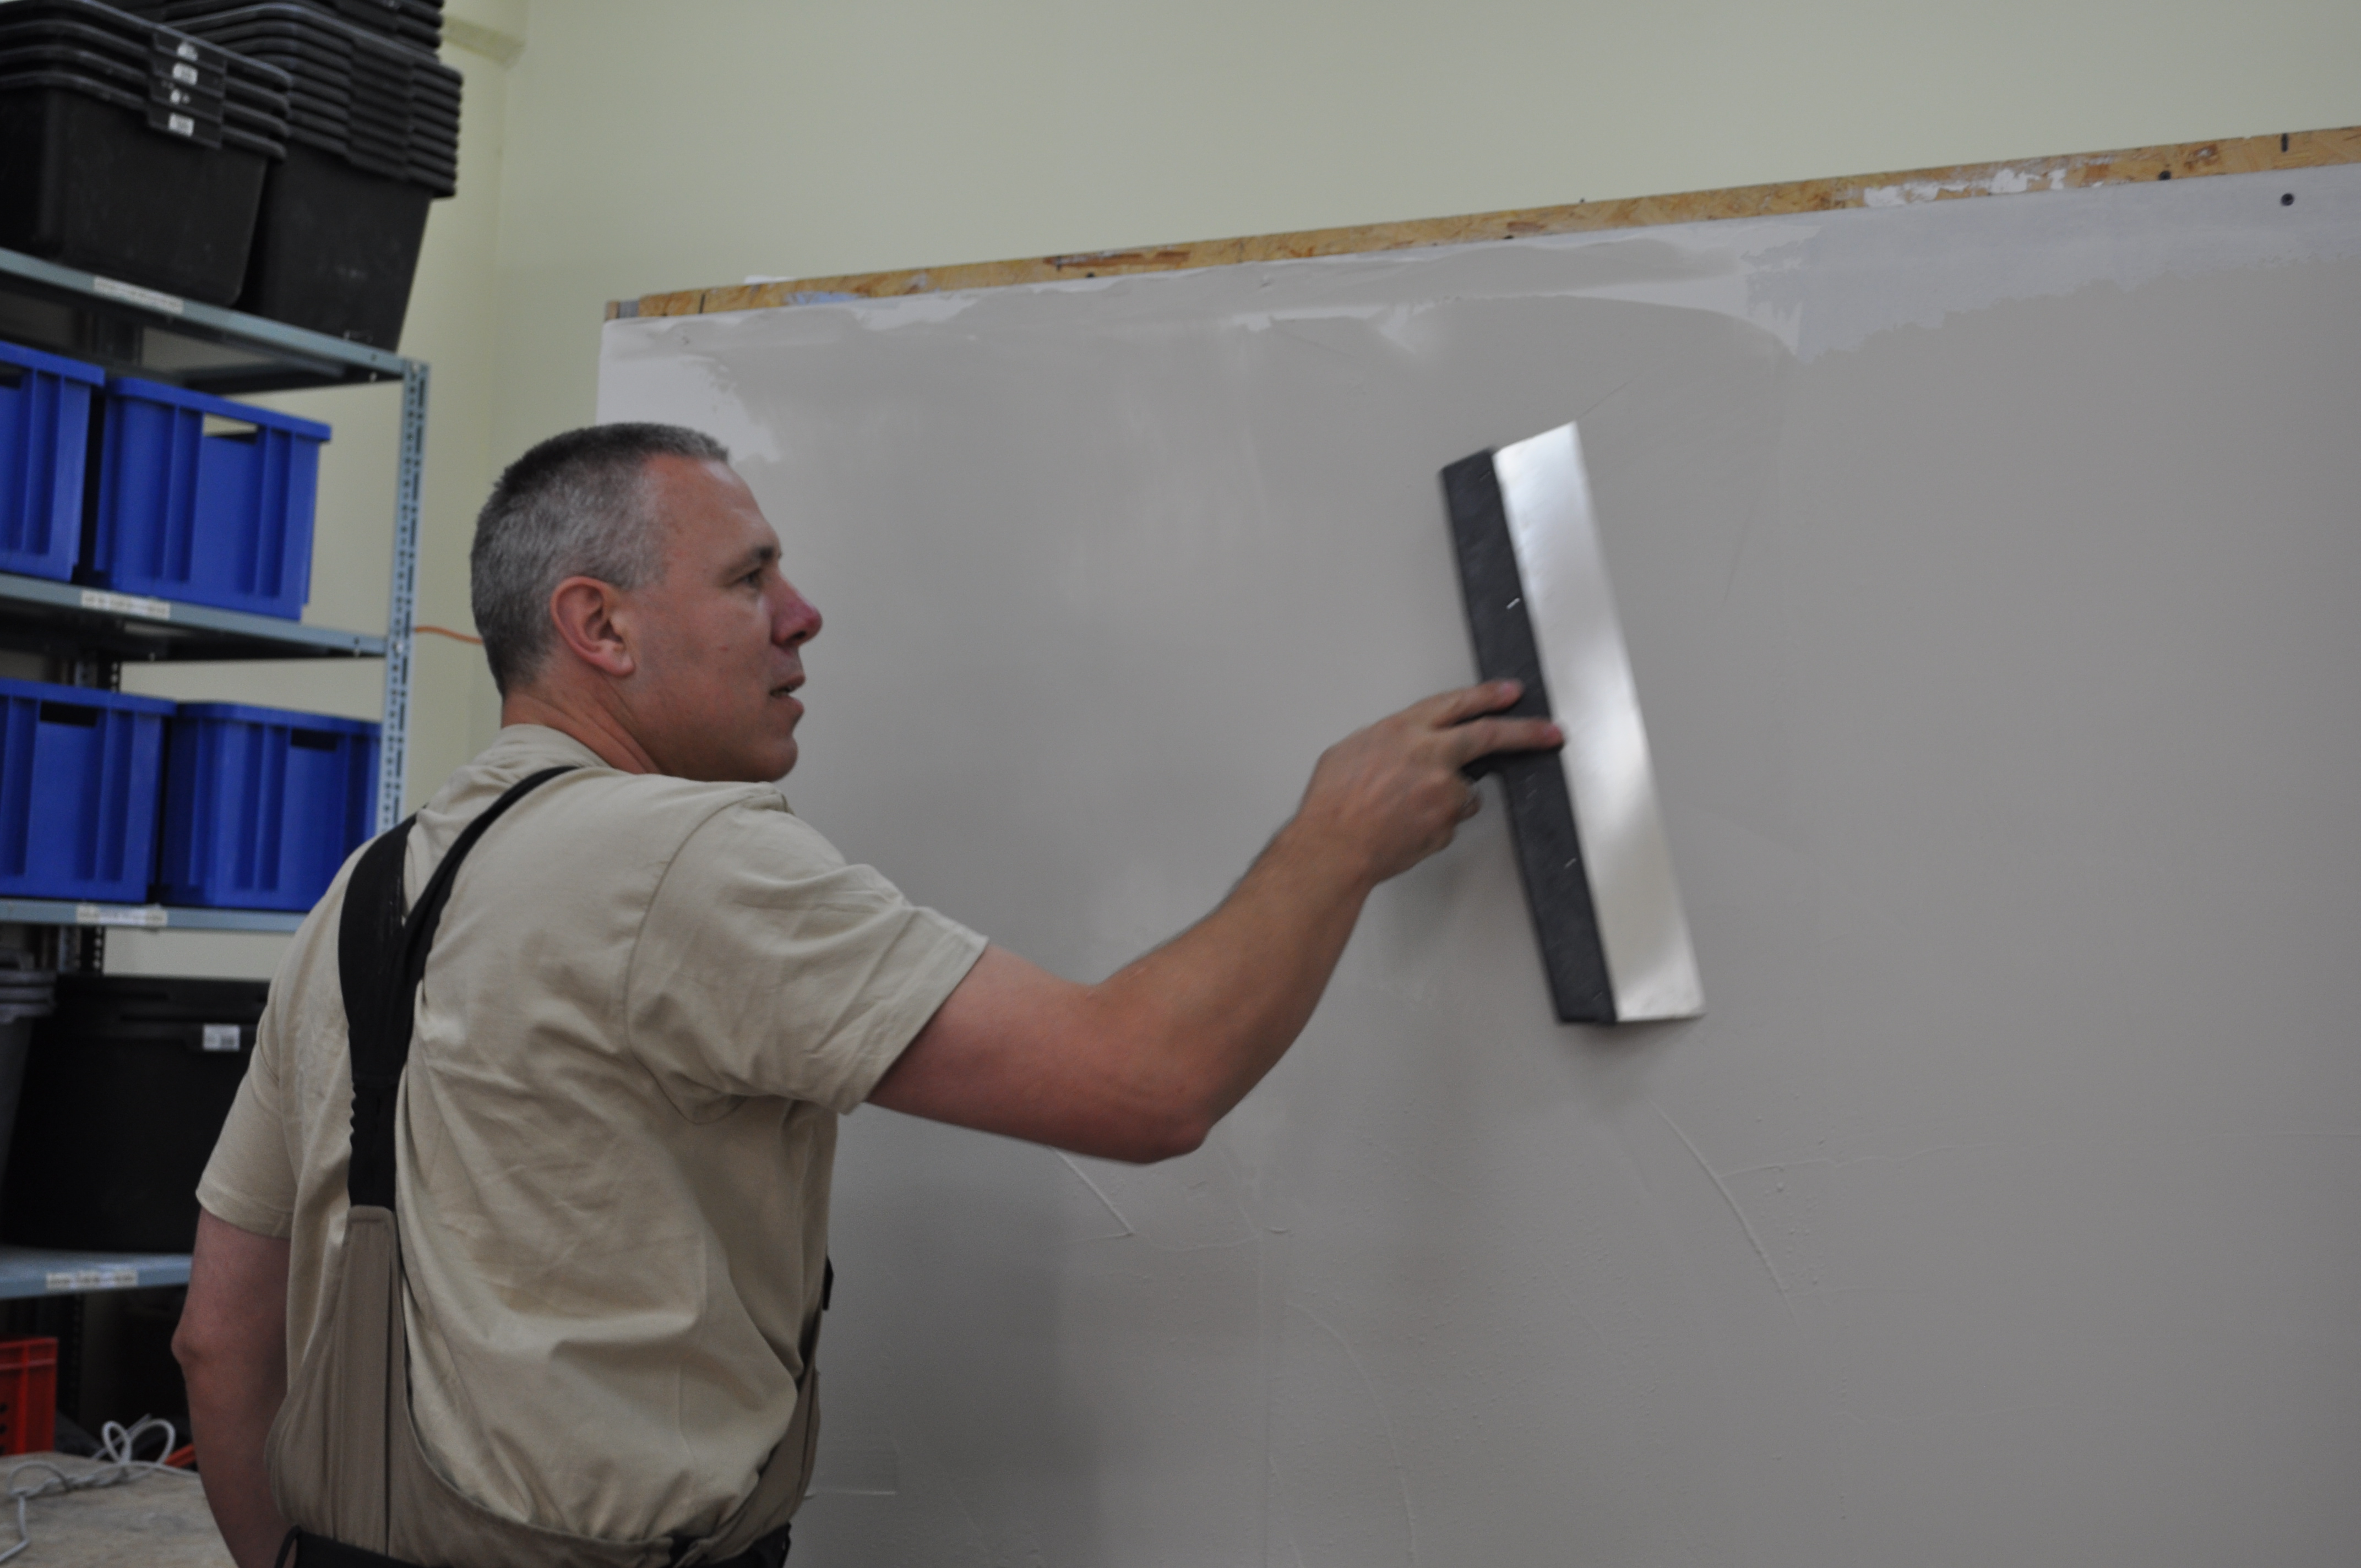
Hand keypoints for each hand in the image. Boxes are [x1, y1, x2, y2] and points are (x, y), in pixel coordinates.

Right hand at [1291, 681, 1561, 885]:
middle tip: (1549, 732)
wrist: (1333, 845)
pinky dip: (1435, 822)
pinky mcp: (1447, 823)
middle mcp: (1430, 754)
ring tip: (1407, 809)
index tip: (1510, 692)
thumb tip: (1401, 744)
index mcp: (1405, 730)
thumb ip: (1387, 740)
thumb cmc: (1333, 803)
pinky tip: (1407, 825)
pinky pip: (1450, 820)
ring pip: (1464, 790)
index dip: (1488, 696)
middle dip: (1526, 732)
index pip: (1457, 703)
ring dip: (1447, 797)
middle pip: (1490, 735)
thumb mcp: (1351, 750)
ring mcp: (1443, 790)